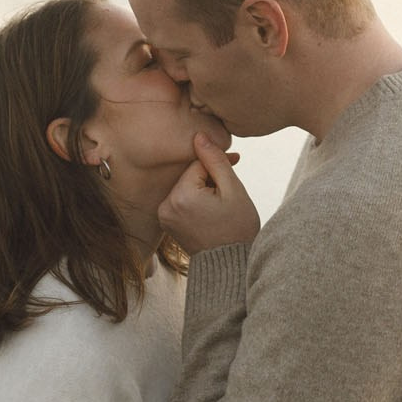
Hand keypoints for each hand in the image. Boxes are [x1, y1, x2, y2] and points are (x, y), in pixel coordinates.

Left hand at [159, 135, 261, 252]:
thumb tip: (199, 135)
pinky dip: (195, 202)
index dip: (217, 166)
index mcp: (181, 196)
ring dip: (202, 190)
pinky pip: (181, 201)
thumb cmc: (237, 228)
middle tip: (228, 193)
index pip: (197, 164)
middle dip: (209, 178)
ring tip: (221, 206)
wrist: (231, 265)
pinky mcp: (166, 223)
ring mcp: (164, 216)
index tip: (234, 170)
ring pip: (186, 188)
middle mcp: (166, 206)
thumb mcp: (233, 189)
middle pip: (189, 176)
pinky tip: (211, 213)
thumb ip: (215, 160)